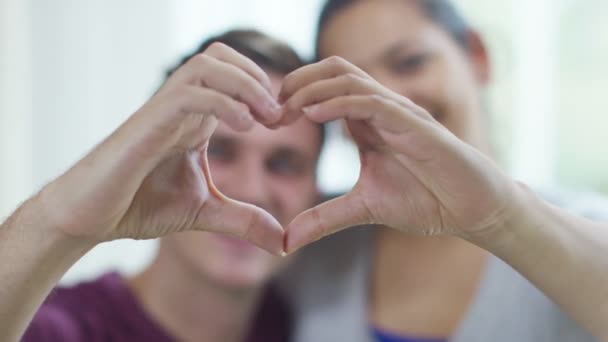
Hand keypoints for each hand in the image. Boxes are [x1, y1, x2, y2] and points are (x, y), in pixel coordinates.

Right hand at [38, 43, 284, 253]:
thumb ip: (244, 220)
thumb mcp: (204, 213)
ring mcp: (163, 111)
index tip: (286, 122)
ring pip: (207, 65)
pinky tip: (244, 128)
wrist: (89, 218)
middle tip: (279, 115)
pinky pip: (188, 94)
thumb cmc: (138, 206)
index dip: (267, 92)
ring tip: (267, 118)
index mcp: (196, 118)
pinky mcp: (147, 124)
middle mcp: (182, 107)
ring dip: (246, 83)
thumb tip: (283, 242)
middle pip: (222, 55)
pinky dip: (223, 102)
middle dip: (260, 77)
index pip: (234, 77)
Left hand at [280, 57, 519, 251]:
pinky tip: (313, 114)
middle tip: (271, 110)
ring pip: (349, 78)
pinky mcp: (414, 123)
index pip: (326, 88)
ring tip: (286, 110)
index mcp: (367, 123)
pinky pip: (372, 101)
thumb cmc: (425, 201)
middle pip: (334, 70)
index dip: (294, 97)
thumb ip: (325, 219)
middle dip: (298, 82)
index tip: (270, 121)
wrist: (471, 210)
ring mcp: (398, 113)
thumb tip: (287, 241)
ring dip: (312, 89)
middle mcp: (380, 110)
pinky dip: (339, 102)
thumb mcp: (363, 208)